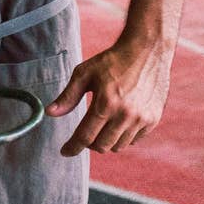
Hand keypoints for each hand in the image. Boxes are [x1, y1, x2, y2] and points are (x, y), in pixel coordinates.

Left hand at [46, 38, 171, 155]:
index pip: (86, 136)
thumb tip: (50, 114)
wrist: (147, 51)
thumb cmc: (111, 61)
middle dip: (89, 144)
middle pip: (102, 146)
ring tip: (101, 127)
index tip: (65, 151)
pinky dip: (123, 137)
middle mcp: (126, 115)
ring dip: (106, 141)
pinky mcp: (153, 119)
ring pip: (118, 146)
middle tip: (84, 135)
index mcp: (106, 103)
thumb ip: (68, 96)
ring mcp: (142, 118)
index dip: (73, 147)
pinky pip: (134, 140)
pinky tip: (117, 123)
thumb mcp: (84, 74)